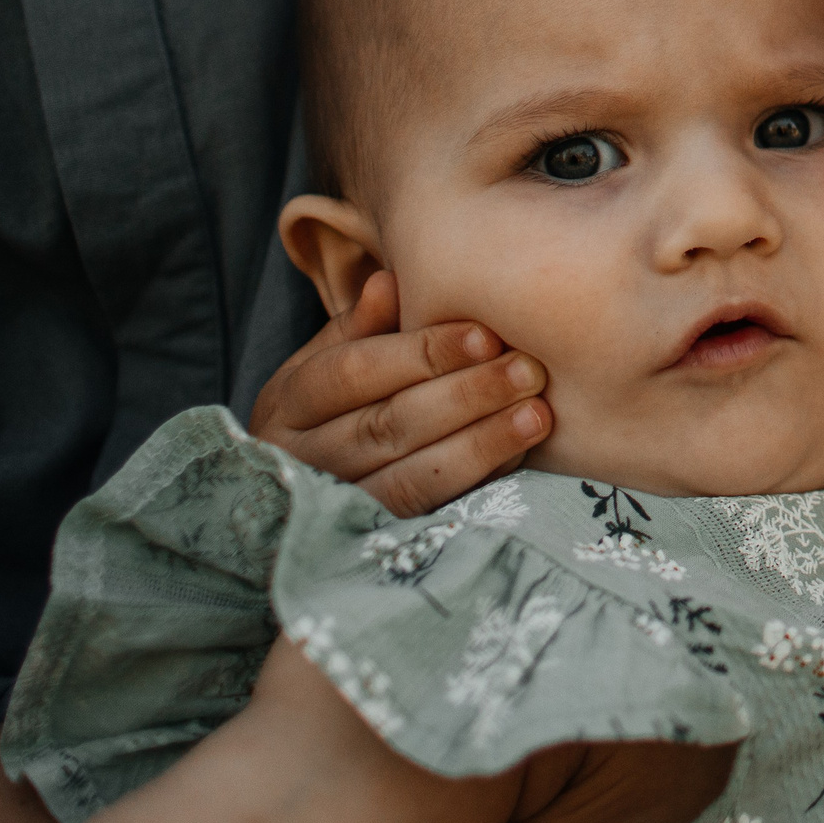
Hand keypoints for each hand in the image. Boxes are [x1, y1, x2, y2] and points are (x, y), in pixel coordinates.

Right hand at [252, 271, 550, 516]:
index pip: (351, 373)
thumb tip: (390, 281)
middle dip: (464, 397)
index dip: (420, 353)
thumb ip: (361, 325)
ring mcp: (337, 507)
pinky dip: (478, 481)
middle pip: (386, 426)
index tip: (484, 335)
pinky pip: (430, 513)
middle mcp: (302, 459)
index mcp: (287, 404)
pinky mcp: (376, 540)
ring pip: (411, 479)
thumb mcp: (327, 359)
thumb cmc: (327, 403)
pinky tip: (520, 454)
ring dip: (480, 445)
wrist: (291, 494)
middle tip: (527, 371)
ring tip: (536, 415)